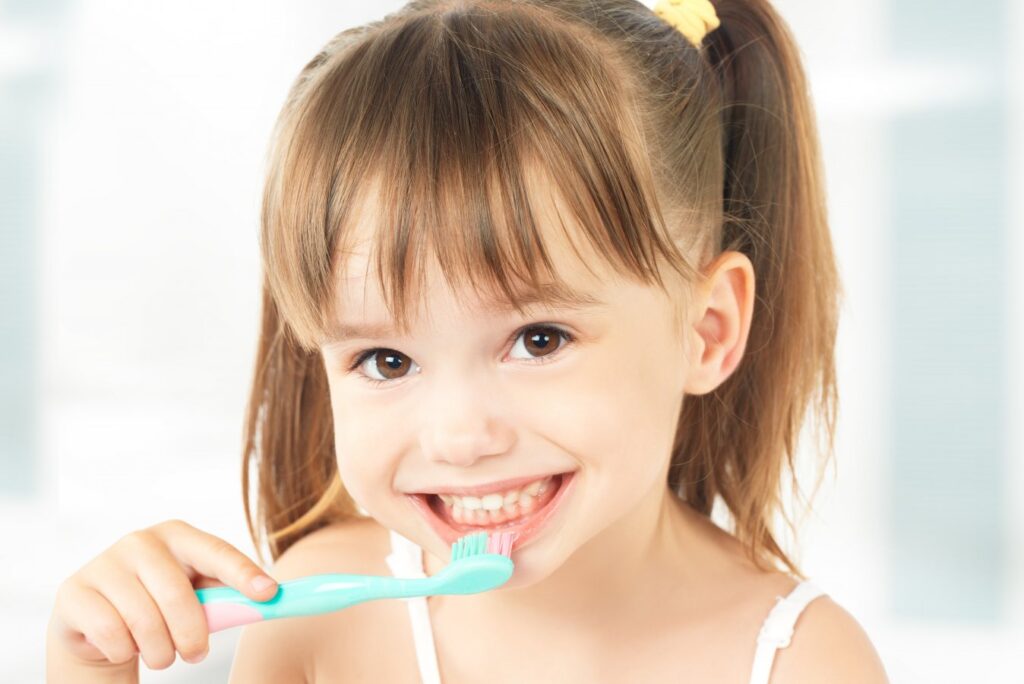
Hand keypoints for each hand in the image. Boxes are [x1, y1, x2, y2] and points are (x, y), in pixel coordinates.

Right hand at [47, 519, 278, 672]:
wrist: (96, 622)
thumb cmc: (159, 604)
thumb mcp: (196, 595)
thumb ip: (228, 596)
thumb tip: (273, 598)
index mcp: (178, 535)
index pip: (216, 552)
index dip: (243, 574)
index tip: (269, 594)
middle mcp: (141, 541)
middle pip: (178, 595)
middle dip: (193, 635)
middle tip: (196, 654)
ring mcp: (104, 563)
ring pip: (144, 621)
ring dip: (159, 651)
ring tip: (161, 653)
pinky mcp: (74, 591)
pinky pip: (112, 635)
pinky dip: (125, 652)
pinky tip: (125, 646)